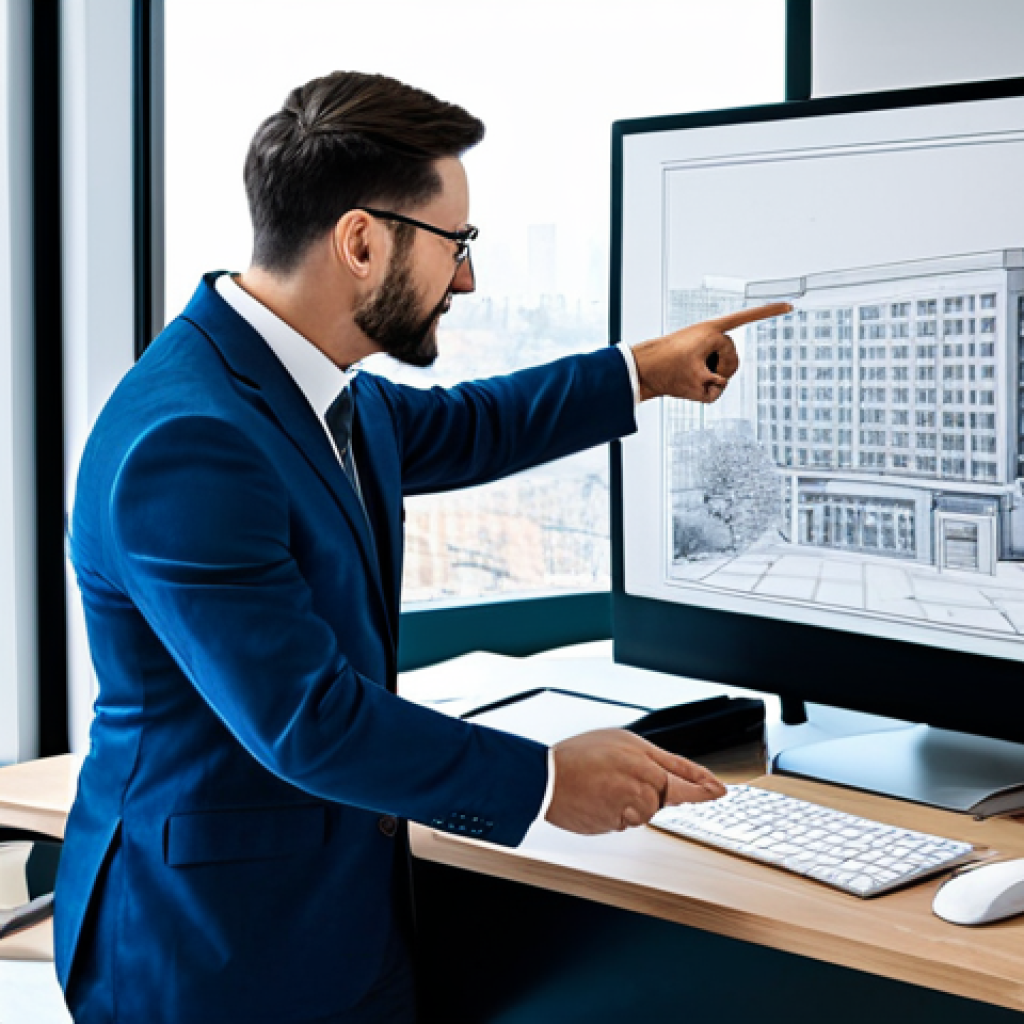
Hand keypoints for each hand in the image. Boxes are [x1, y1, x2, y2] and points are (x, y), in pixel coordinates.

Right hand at [544, 728, 726, 834]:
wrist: (547, 778)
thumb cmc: (577, 758)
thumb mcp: (617, 742)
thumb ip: (648, 759)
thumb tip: (669, 779)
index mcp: (642, 754)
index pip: (683, 771)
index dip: (704, 782)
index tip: (720, 790)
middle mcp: (641, 778)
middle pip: (668, 795)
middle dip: (654, 793)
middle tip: (631, 785)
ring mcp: (630, 802)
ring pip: (647, 811)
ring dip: (632, 804)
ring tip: (604, 788)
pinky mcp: (617, 822)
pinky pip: (627, 822)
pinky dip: (616, 814)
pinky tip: (598, 800)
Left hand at [631, 302, 791, 402]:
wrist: (639, 369)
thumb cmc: (665, 371)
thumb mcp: (696, 385)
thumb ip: (716, 389)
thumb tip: (718, 387)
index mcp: (712, 332)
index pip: (747, 318)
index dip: (770, 312)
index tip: (790, 307)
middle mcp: (708, 334)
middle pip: (733, 357)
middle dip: (723, 372)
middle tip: (701, 379)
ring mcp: (701, 344)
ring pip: (720, 365)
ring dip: (710, 377)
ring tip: (687, 379)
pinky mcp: (694, 355)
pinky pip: (709, 369)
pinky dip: (703, 381)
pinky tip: (688, 383)